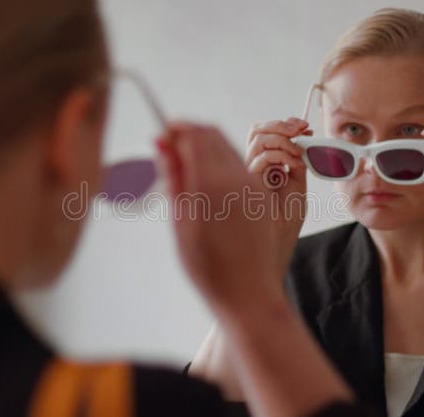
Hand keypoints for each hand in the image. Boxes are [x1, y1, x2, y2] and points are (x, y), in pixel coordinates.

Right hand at [155, 123, 283, 314]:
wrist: (248, 294)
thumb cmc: (208, 267)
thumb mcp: (181, 221)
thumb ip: (174, 177)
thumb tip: (163, 143)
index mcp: (212, 183)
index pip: (195, 134)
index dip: (176, 128)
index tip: (161, 136)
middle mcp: (237, 177)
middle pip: (212, 134)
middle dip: (190, 134)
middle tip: (169, 149)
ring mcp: (253, 185)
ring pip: (227, 147)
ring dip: (205, 146)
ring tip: (184, 168)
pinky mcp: (262, 194)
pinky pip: (240, 164)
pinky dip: (220, 161)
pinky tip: (205, 182)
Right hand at [245, 117, 311, 272]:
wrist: (278, 244)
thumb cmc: (284, 221)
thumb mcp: (297, 183)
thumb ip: (295, 161)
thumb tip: (301, 138)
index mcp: (264, 167)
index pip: (266, 135)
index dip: (285, 125)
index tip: (304, 127)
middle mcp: (252, 167)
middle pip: (256, 131)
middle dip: (280, 125)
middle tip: (300, 129)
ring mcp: (247, 172)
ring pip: (257, 138)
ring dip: (283, 139)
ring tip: (297, 154)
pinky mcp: (245, 181)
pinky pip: (260, 157)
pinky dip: (280, 154)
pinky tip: (291, 165)